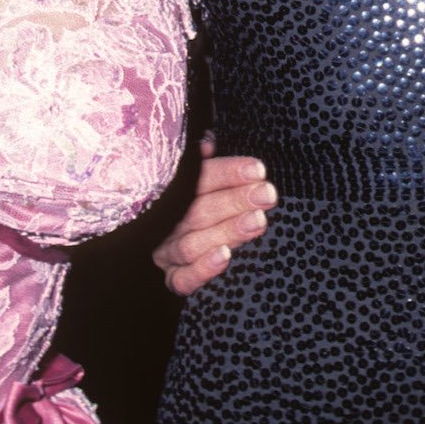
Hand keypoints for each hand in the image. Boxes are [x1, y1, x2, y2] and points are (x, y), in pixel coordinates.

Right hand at [152, 135, 275, 295]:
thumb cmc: (186, 208)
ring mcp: (166, 252)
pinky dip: (203, 269)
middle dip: (236, 200)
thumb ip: (201, 165)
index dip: (229, 172)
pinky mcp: (171, 280)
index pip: (199, 178)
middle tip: (267, 194)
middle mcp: (165, 222)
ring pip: (193, 243)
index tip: (258, 169)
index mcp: (171, 193)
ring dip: (227, 231)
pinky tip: (225, 256)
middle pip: (199, 210)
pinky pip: (183, 279)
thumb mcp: (192, 183)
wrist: (157, 247)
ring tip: (257, 221)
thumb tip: (207, 144)